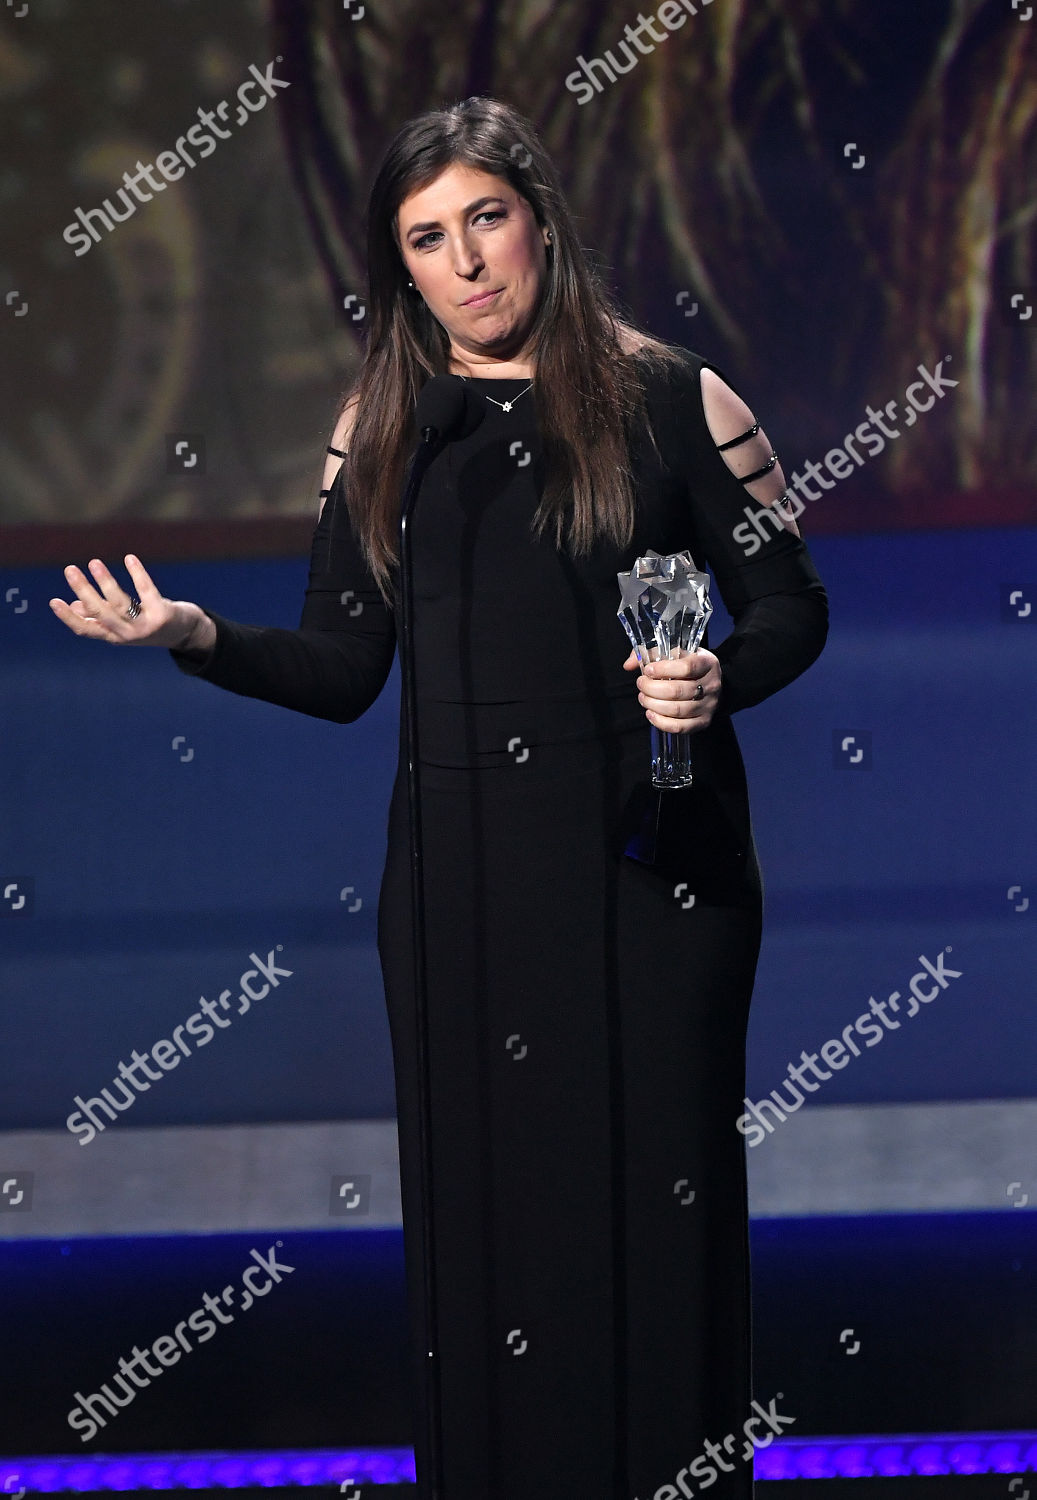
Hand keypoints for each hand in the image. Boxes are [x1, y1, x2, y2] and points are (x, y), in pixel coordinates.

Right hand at [49, 554, 213, 651]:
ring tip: (93, 562)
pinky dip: (138, 574)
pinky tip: (129, 558)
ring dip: (105, 581)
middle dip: (83, 591)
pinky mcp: (163, 615)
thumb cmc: (151, 624)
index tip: (54, 601)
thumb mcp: (126, 624)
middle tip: (70, 570)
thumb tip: (77, 604)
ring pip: (120, 602)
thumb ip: (103, 616)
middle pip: (101, 612)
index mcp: (114, 637)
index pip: (86, 630)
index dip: (69, 617)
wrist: (187, 634)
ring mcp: (146, 626)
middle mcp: (128, 635)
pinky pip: (147, 591)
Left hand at [622, 646, 720, 732]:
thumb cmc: (687, 666)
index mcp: (707, 663)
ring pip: (677, 710)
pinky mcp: (703, 721)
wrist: (708, 683)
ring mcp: (709, 705)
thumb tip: (629, 664)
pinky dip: (661, 722)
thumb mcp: (674, 652)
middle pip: (678, 691)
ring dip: (653, 704)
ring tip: (643, 697)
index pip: (686, 667)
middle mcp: (712, 684)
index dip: (663, 670)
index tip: (648, 670)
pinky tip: (650, 713)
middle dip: (652, 688)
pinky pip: (680, 727)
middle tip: (641, 684)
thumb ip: (650, 653)